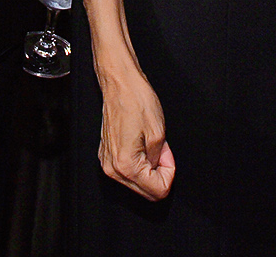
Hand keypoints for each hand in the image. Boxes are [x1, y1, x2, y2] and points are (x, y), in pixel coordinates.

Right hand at [97, 67, 175, 200]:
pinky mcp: (107, 155)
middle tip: (162, 151)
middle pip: (146, 191)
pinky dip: (139, 163)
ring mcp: (107, 162)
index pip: (157, 191)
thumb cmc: (136, 101)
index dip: (169, 173)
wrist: (120, 84)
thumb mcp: (159, 133)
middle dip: (159, 173)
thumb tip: (159, 169)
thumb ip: (161, 160)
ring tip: (151, 145)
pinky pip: (128, 172)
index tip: (167, 156)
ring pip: (137, 183)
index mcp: (126, 165)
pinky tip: (140, 144)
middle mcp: (113, 168)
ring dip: (149, 168)